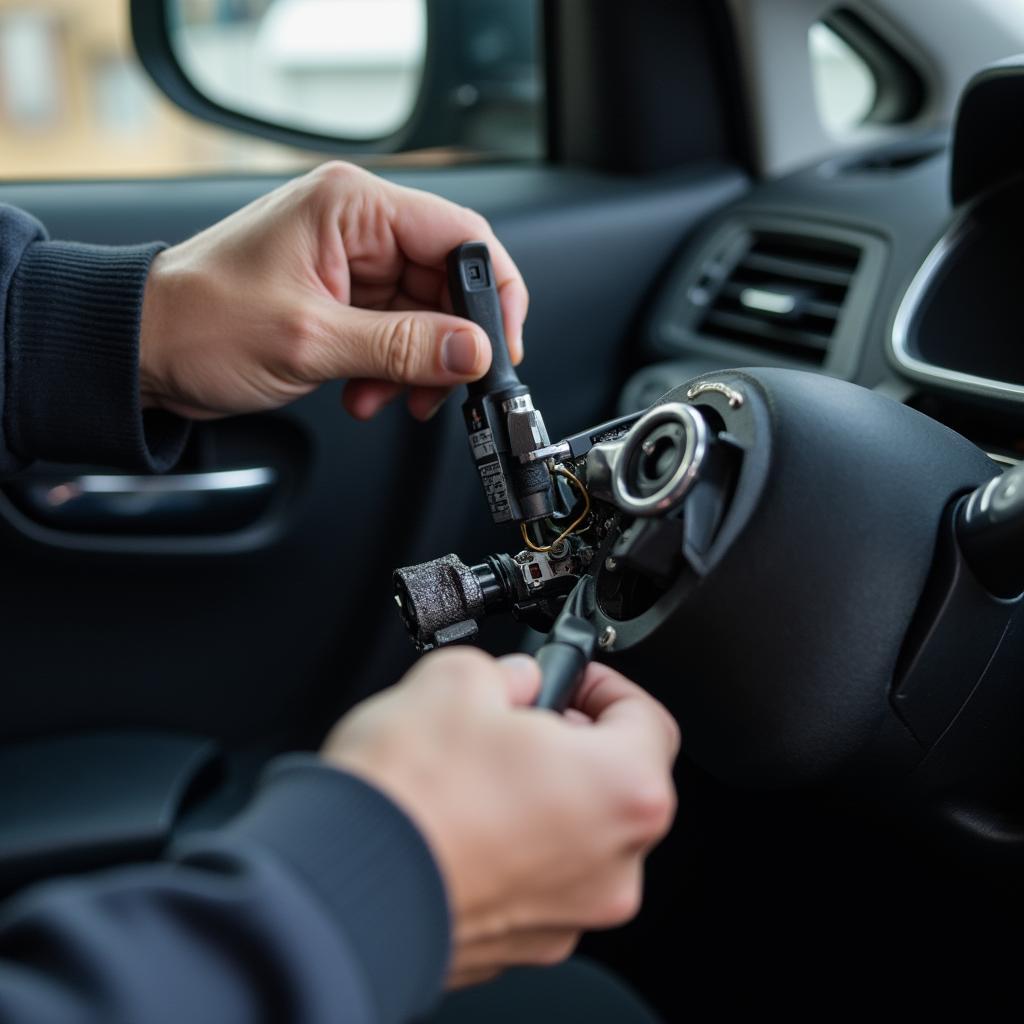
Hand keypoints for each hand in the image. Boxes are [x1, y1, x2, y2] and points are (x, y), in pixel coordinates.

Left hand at [139, 161, 526, 421]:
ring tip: (386, 396)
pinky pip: (395, 332)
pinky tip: (364, 392)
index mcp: (352, 207)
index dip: (493, 292)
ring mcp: (350, 263)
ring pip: (425, 314)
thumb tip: (472, 351)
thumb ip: (403, 347)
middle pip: (447, 281)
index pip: (460, 235)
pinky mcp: (341, 297)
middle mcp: (356, 226)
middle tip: (440, 388)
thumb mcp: (312, 340)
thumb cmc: (198, 324)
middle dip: (448, 342)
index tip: (499, 347)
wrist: (143, 350)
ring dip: (416, 365)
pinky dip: (391, 370)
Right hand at [322, 649, 678, 988]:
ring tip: (478, 772)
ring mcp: (568, 914)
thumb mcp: (459, 677)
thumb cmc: (408, 795)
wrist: (337, 883)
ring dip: (541, 799)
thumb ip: (510, 672)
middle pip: (617, 785)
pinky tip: (461, 821)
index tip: (575, 679)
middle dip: (572, 744)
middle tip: (521, 721)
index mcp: (621, 791)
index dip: (607, 687)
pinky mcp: (521, 944)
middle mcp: (612, 865)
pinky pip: (536, 880)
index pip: (648, 720)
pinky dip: (512, 849)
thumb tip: (514, 682)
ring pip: (575, 836)